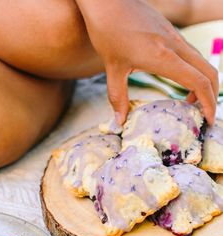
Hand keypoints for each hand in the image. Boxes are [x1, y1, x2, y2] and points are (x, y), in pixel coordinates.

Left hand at [75, 0, 217, 124]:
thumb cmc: (108, 31)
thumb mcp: (112, 68)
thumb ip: (118, 96)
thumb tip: (119, 121)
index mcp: (164, 57)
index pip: (199, 82)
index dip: (208, 103)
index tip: (208, 120)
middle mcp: (175, 45)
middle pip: (209, 71)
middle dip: (212, 95)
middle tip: (203, 114)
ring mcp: (174, 36)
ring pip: (201, 61)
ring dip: (203, 82)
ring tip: (191, 100)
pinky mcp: (170, 30)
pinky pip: (190, 53)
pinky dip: (193, 70)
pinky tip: (179, 78)